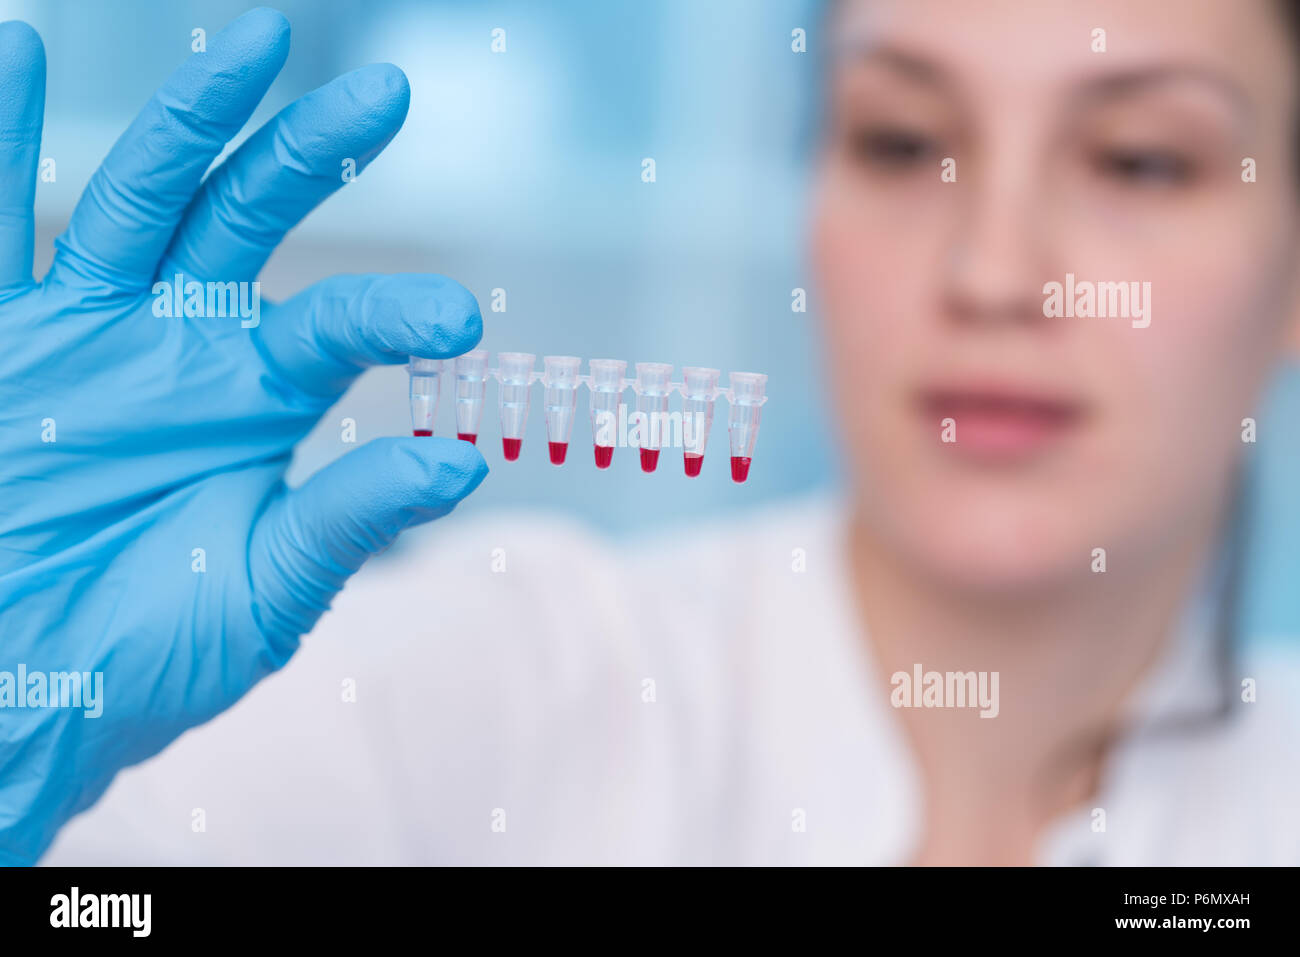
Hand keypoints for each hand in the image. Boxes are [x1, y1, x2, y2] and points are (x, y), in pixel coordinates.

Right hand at [0, 8, 486, 863]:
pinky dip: (0, 140)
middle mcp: (181, 341)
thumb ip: (351, 520)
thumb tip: (466, 464)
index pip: (340, 324)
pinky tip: (15, 46)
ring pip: (141, 198)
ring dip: (191, 118)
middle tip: (386, 92)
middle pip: (252, 218)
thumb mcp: (267, 591)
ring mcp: (86, 327)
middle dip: (312, 153)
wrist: (21, 688)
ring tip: (256, 41)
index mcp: (258, 397)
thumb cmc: (148, 652)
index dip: (398, 312)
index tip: (462, 320)